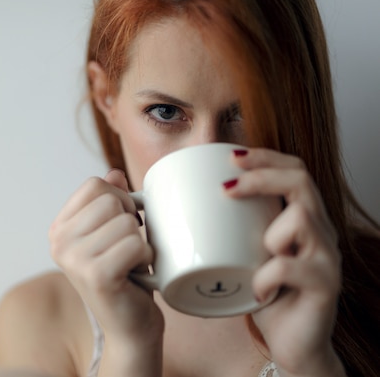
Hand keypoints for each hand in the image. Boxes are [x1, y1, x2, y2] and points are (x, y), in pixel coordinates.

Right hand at [49, 169, 162, 342]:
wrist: (131, 328)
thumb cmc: (126, 277)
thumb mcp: (115, 234)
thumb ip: (111, 201)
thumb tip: (114, 172)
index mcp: (59, 229)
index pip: (94, 185)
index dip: (119, 199)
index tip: (120, 226)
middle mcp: (59, 242)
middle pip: (111, 200)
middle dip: (131, 221)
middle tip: (127, 249)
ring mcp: (74, 259)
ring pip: (127, 221)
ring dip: (140, 243)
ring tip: (131, 264)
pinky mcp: (96, 275)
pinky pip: (135, 244)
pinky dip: (146, 257)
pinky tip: (137, 274)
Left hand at [225, 148, 344, 376]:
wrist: (293, 345)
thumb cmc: (260, 294)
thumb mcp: (242, 254)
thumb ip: (229, 228)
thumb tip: (174, 204)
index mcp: (302, 219)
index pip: (294, 170)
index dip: (265, 157)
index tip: (230, 157)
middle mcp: (320, 232)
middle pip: (301, 181)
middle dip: (260, 177)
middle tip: (225, 189)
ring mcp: (326, 257)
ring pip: (302, 218)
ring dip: (269, 233)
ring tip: (258, 257)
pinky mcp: (325, 286)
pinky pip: (291, 267)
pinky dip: (266, 276)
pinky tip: (257, 289)